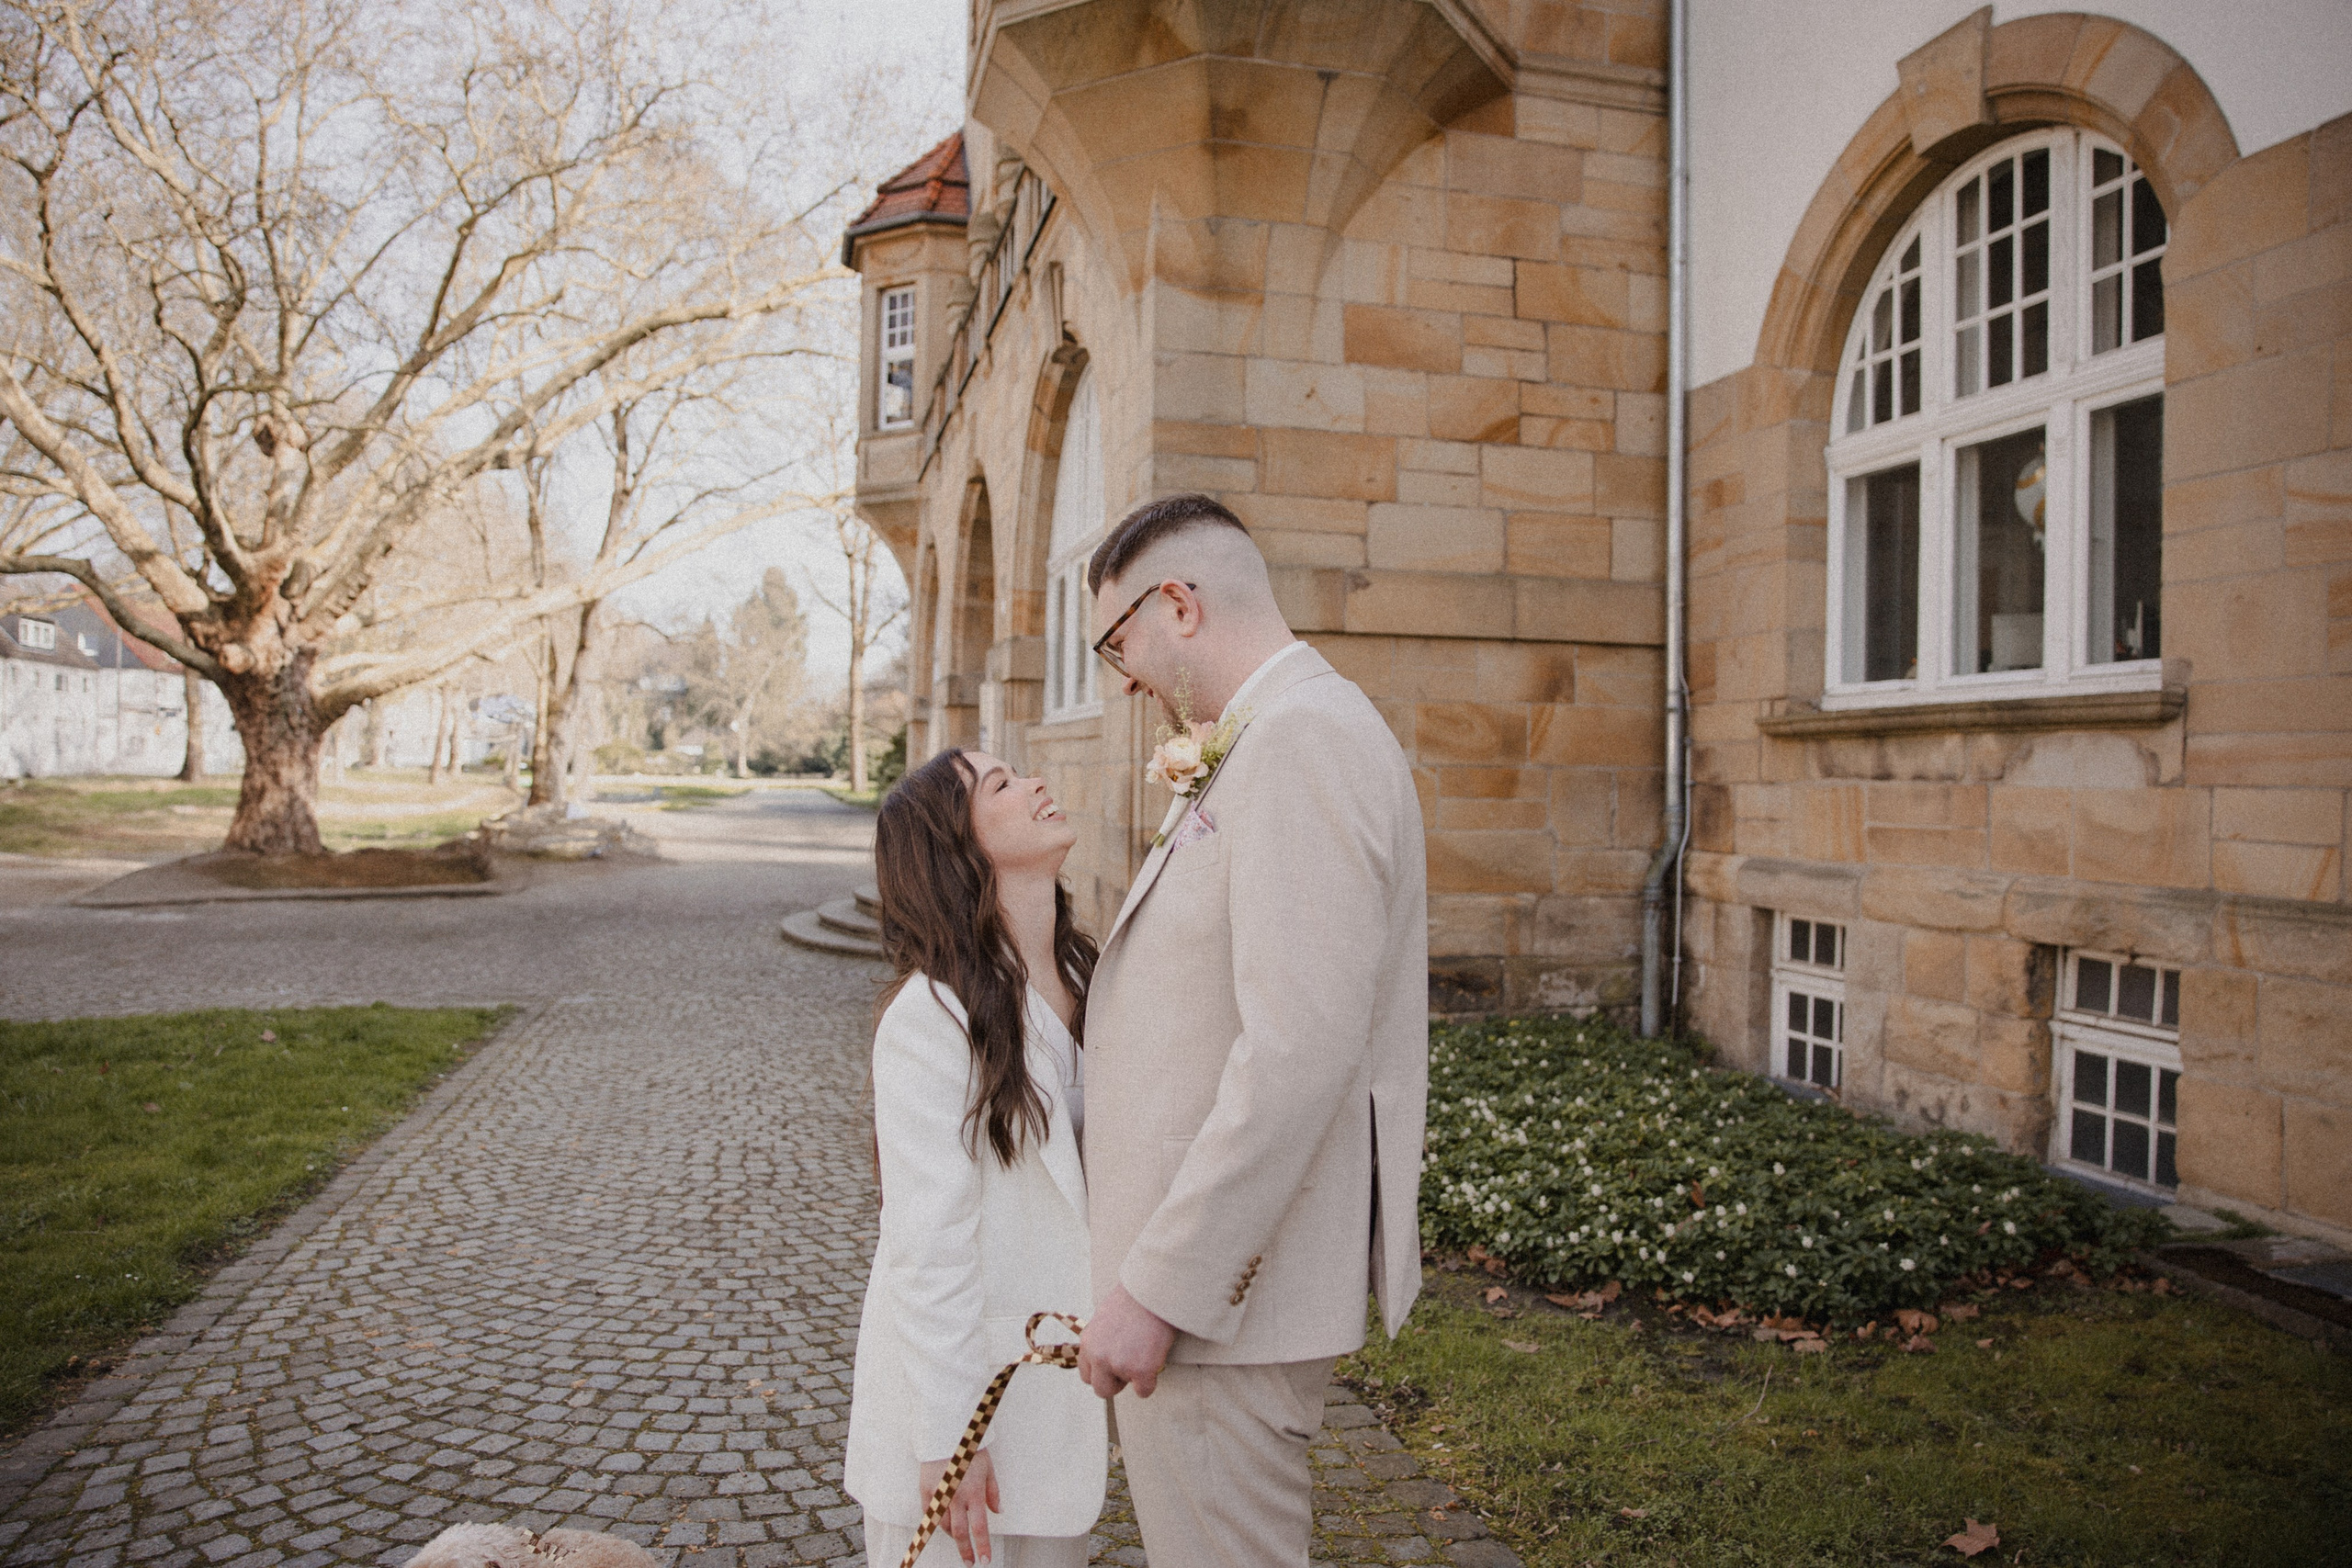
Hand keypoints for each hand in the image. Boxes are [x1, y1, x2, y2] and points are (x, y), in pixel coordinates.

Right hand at [917, 1448, 997, 1563]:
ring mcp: (939, 1494)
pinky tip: (943, 1525)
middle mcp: (956, 1496)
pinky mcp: (926, 1490)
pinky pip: (930, 1514)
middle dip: (965, 1551)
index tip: (984, 1560)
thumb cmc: (970, 1448)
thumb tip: (998, 1511)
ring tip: (960, 1539)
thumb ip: (993, 1492)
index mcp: (974, 1492)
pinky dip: (937, 1522)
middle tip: (970, 1562)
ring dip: (952, 1535)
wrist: (946, 1431)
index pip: (979, 1527)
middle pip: (959, 1532)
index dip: (982, 1546)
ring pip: (944, 1525)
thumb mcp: (988, 1468)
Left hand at [1076, 1284, 1176, 1398]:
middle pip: (1101, 1389)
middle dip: (1116, 1382)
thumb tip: (1109, 1352)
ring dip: (1134, 1378)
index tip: (1115, 1367)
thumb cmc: (1135, 1298)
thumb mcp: (1106, 1317)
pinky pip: (1144, 1391)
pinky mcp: (1140, 1370)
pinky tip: (1155, 1362)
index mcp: (1088, 1342)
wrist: (1154, 1290)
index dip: (1103, 1373)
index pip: (1086, 1375)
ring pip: (1124, 1389)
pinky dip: (1151, 1382)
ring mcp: (1119, 1364)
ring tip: (1144, 1353)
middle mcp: (1099, 1356)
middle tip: (1131, 1366)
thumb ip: (1102, 1339)